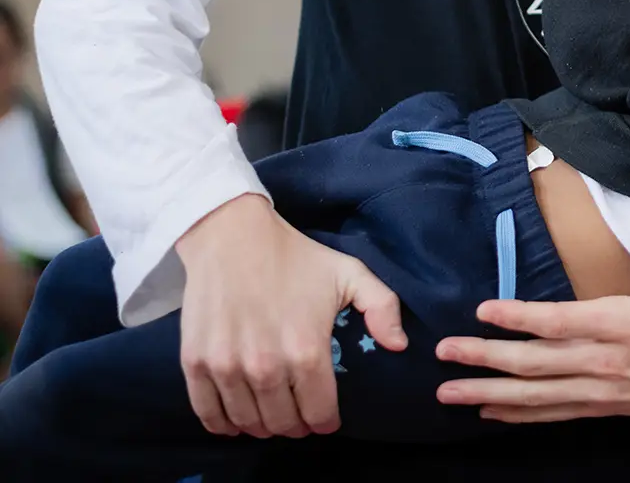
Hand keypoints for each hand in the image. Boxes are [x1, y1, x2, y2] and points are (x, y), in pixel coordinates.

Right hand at [175, 194, 406, 437]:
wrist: (232, 237)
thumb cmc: (295, 256)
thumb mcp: (349, 273)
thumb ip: (383, 307)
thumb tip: (399, 346)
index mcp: (306, 349)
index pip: (319, 412)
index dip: (326, 421)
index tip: (326, 418)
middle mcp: (265, 366)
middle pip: (283, 423)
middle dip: (296, 426)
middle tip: (299, 416)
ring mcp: (226, 367)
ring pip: (248, 423)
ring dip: (263, 426)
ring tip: (272, 417)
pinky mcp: (195, 363)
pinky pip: (209, 414)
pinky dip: (224, 424)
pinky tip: (237, 420)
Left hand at [435, 191, 629, 421]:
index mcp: (625, 325)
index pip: (562, 322)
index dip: (521, 317)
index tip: (482, 310)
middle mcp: (606, 362)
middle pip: (536, 364)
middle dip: (486, 358)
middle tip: (444, 352)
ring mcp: (602, 389)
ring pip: (537, 396)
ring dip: (489, 392)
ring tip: (447, 391)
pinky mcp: (604, 407)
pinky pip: (554, 413)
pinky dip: (518, 415)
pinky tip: (487, 411)